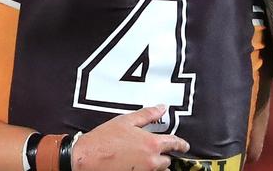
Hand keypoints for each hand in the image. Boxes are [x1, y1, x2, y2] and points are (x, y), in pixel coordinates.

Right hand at [72, 105, 188, 170]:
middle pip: (167, 161)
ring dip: (156, 165)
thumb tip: (162, 108)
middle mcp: (151, 161)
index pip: (174, 144)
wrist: (87, 158)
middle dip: (163, 155)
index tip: (184, 145)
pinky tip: (136, 164)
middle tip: (152, 149)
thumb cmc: (104, 139)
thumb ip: (147, 114)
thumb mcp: (126, 121)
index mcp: (151, 144)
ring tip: (143, 158)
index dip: (181, 144)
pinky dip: (146, 170)